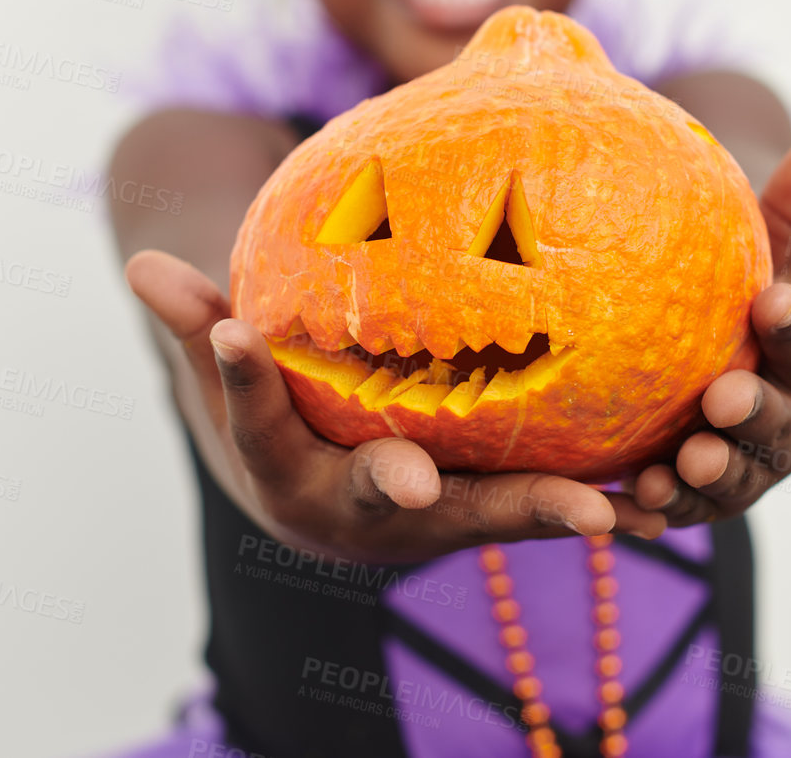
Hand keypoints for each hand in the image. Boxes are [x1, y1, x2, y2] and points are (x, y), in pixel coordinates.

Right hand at [124, 250, 668, 563]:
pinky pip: (540, 509)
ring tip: (596, 512)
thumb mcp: (238, 369)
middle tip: (415, 479)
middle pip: (375, 504)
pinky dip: (588, 509)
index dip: (241, 379)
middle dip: (393, 492)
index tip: (236, 330)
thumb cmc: (278, 415)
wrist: (326, 499)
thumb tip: (135, 264)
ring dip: (532, 517)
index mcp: (284, 471)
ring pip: (480, 523)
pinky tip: (655, 493)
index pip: (254, 420)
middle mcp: (355, 513)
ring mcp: (427, 525)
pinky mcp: (489, 515)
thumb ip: (197, 324)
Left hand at [629, 139, 790, 524]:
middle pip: (776, 428)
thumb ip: (789, 215)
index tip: (770, 297)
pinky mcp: (694, 500)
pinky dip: (658, 509)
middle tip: (723, 398)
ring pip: (732, 481)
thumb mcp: (760, 259)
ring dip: (705, 477)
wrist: (699, 364)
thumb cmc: (733, 303)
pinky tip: (626, 501)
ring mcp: (742, 472)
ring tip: (676, 463)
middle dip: (753, 418)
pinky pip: (678, 509)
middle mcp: (786, 428)